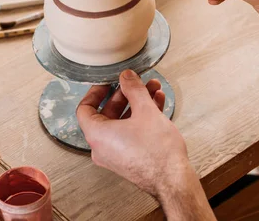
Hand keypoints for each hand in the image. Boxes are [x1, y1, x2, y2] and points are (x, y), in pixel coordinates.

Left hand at [77, 70, 214, 219]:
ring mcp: (116, 154)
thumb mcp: (145, 110)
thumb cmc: (157, 152)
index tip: (108, 82)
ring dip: (137, 103)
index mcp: (97, 135)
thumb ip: (133, 89)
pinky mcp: (129, 158)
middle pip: (107, 113)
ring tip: (153, 90)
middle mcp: (102, 147)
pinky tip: (157, 104)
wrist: (173, 180)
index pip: (85, 108)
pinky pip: (130, 132)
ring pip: (123, 121)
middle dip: (125, 94)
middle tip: (135, 83)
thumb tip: (126, 77)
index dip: (97, 91)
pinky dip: (141, 117)